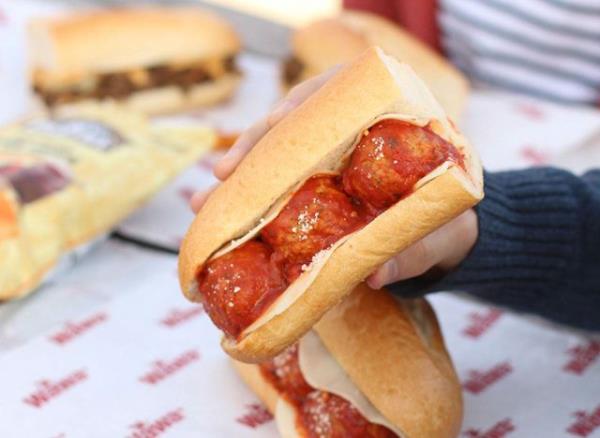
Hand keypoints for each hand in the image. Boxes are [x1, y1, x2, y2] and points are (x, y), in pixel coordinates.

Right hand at [189, 66, 477, 288]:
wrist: (448, 234)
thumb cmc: (448, 223)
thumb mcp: (440, 235)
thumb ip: (415, 249)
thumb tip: (375, 275)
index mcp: (388, 118)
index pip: (336, 95)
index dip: (301, 108)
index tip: (273, 125)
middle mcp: (351, 130)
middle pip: (295, 124)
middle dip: (256, 146)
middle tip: (224, 173)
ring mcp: (328, 156)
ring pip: (277, 153)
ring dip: (240, 175)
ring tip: (204, 200)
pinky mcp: (315, 183)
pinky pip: (276, 182)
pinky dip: (248, 197)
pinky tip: (218, 210)